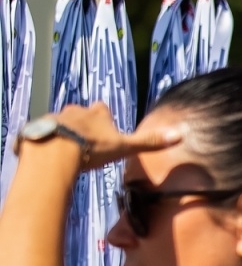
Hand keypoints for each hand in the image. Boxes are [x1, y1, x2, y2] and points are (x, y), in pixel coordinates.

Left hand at [52, 103, 184, 172]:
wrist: (55, 153)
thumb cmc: (92, 148)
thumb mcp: (124, 147)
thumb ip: (149, 143)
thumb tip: (181, 135)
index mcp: (97, 113)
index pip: (102, 109)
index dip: (104, 118)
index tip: (105, 130)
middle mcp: (75, 111)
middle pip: (80, 114)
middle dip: (83, 124)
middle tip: (86, 142)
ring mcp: (54, 118)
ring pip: (60, 123)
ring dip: (63, 133)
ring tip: (66, 152)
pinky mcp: (37, 128)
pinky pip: (42, 133)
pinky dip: (46, 142)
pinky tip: (48, 156)